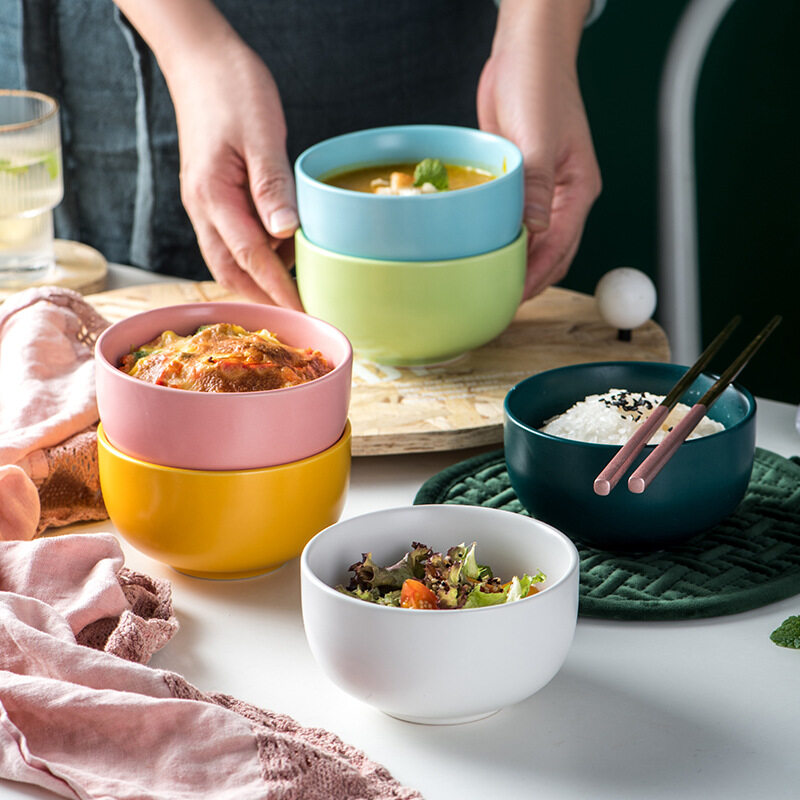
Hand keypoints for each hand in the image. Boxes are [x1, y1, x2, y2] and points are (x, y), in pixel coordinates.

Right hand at [163, 29, 301, 306]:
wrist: (200, 61)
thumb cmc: (231, 89)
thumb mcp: (261, 134)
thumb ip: (272, 187)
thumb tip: (285, 234)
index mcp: (213, 195)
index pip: (249, 257)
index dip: (278, 289)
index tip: (303, 312)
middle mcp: (203, 207)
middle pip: (231, 270)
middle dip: (263, 297)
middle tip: (298, 313)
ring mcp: (204, 203)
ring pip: (229, 258)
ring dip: (258, 279)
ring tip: (294, 286)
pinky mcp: (213, 196)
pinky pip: (232, 238)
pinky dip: (255, 255)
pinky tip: (281, 251)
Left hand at [477, 0, 600, 300]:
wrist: (524, 53)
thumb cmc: (539, 83)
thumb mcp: (539, 136)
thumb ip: (537, 186)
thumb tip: (534, 228)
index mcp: (578, 189)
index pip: (561, 246)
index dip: (537, 275)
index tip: (514, 297)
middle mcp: (564, 195)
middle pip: (553, 252)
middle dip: (530, 279)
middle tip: (500, 301)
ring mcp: (543, 191)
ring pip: (535, 241)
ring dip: (518, 263)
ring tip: (493, 285)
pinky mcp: (522, 184)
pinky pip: (516, 222)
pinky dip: (505, 240)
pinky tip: (487, 252)